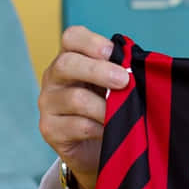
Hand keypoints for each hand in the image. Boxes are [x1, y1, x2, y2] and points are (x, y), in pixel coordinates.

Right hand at [39, 26, 131, 188]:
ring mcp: (48, 104)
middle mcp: (53, 78)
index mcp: (71, 59)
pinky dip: (101, 129)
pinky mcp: (50, 129)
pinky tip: (111, 133)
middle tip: (124, 80)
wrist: (96, 151)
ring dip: (106, 107)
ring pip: (76, 99)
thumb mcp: (114, 87)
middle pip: (67, 64)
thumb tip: (140, 64)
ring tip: (124, 115)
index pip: (71, 37)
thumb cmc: (109, 110)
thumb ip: (121, 72)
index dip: (91, 41)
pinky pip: (79, 126)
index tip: (112, 52)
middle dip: (99, 70)